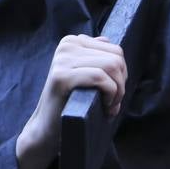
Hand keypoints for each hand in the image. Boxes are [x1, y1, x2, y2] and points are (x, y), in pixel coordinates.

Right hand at [16, 36, 125, 168]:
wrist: (48, 127)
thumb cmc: (72, 102)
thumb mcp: (84, 73)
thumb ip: (94, 56)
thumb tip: (106, 40)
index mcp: (72, 41)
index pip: (115, 50)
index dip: (121, 75)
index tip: (111, 93)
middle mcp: (66, 46)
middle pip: (116, 58)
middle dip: (121, 84)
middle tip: (111, 103)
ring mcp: (62, 60)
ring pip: (111, 66)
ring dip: (118, 91)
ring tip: (108, 106)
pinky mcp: (61, 76)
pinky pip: (100, 78)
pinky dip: (110, 95)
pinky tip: (103, 108)